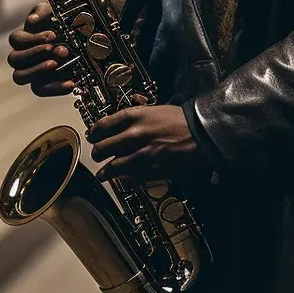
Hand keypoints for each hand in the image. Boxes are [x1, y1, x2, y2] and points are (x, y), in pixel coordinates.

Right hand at [6, 2, 74, 96]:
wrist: (79, 37)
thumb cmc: (61, 22)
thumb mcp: (53, 11)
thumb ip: (42, 12)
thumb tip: (32, 20)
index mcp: (22, 38)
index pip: (16, 39)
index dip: (32, 38)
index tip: (52, 36)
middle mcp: (21, 56)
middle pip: (14, 59)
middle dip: (36, 54)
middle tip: (57, 49)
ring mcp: (30, 72)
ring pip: (20, 77)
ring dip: (38, 70)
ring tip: (56, 63)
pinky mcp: (42, 84)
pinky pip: (40, 90)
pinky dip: (55, 87)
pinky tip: (71, 82)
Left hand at [86, 105, 205, 181]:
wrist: (201, 135)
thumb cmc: (181, 120)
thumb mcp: (155, 111)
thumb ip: (137, 120)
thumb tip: (123, 129)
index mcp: (135, 116)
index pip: (105, 124)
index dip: (95, 131)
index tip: (92, 135)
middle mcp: (134, 135)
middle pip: (104, 146)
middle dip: (97, 152)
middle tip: (96, 154)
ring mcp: (141, 154)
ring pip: (114, 165)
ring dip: (105, 171)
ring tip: (102, 174)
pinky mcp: (150, 170)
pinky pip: (130, 178)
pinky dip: (123, 180)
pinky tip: (120, 181)